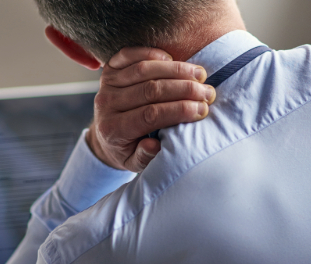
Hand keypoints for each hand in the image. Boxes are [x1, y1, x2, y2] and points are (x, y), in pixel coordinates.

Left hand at [87, 48, 216, 171]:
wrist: (103, 137)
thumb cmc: (126, 151)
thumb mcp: (134, 163)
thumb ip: (144, 158)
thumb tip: (155, 144)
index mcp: (114, 130)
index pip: (150, 115)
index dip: (179, 110)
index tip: (203, 109)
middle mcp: (107, 104)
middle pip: (150, 90)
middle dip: (184, 89)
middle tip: (208, 92)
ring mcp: (106, 84)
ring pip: (144, 70)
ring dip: (176, 69)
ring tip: (200, 74)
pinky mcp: (108, 69)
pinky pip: (129, 54)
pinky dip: (152, 53)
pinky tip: (172, 58)